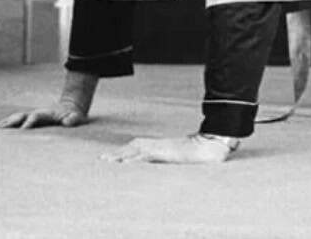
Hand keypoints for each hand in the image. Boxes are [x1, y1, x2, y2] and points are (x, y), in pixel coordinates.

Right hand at [0, 99, 88, 128]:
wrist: (68, 109)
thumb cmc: (73, 116)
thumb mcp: (76, 117)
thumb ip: (73, 119)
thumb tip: (68, 122)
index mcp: (46, 113)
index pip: (35, 117)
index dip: (29, 122)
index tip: (22, 130)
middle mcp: (36, 113)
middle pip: (21, 116)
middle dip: (11, 122)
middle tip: (0, 130)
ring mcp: (31, 115)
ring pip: (15, 118)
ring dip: (5, 123)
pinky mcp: (28, 119)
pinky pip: (15, 121)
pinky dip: (6, 124)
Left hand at [101, 134, 237, 163]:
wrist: (208, 147)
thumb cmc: (195, 153)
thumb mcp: (177, 157)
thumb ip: (167, 159)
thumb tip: (162, 163)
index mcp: (159, 145)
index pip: (136, 146)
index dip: (123, 152)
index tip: (111, 158)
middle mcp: (157, 144)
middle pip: (132, 147)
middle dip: (117, 153)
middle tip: (102, 160)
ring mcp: (160, 147)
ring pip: (135, 150)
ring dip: (121, 156)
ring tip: (108, 162)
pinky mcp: (164, 152)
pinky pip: (146, 156)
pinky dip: (135, 160)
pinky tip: (126, 165)